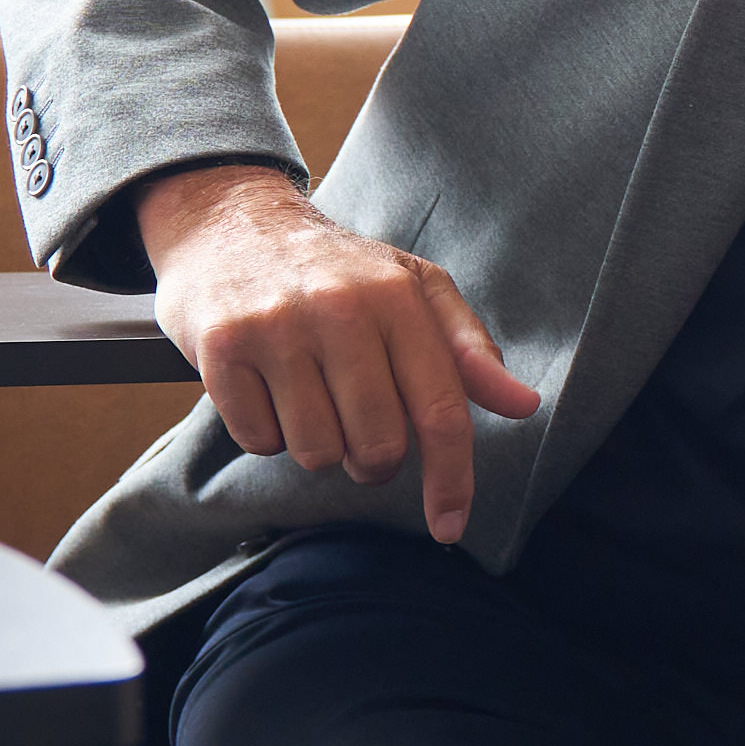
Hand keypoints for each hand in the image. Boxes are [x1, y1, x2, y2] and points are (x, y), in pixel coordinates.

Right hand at [139, 162, 539, 540]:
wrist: (230, 221)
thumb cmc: (336, 269)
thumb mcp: (413, 289)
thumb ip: (468, 350)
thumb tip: (523, 405)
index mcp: (398, 296)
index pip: (440, 409)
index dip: (452, 478)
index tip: (451, 525)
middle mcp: (339, 309)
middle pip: (378, 446)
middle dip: (374, 459)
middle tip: (359, 425)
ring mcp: (276, 327)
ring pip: (317, 453)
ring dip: (319, 444)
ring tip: (309, 395)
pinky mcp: (221, 347)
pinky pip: (259, 441)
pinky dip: (267, 432)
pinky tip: (268, 389)